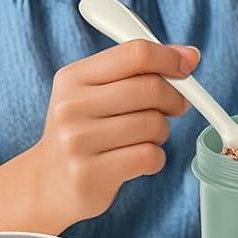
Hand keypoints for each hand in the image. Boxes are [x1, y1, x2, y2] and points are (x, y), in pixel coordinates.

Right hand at [28, 40, 196, 228]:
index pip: (135, 54)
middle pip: (150, 88)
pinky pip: (150, 156)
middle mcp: (70, 107)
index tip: (185, 68)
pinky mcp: (89, 175)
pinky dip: (154, 158)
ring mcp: (77, 142)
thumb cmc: (85, 129)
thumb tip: (191, 56)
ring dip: (161, 132)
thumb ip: (141, 68)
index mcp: (73, 78)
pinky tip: (137, 160)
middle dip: (174, 98)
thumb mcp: (98, 90)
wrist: (47, 183)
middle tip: (174, 107)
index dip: (169, 58)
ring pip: (154, 124)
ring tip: (143, 138)